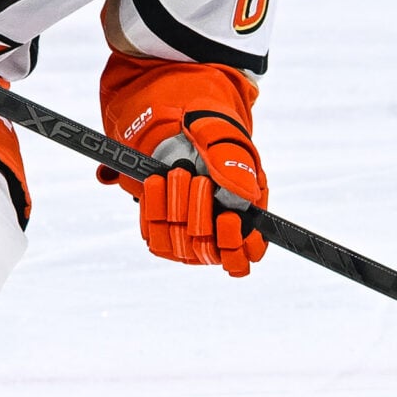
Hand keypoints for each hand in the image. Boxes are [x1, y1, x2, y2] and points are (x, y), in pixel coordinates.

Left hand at [112, 111, 267, 276]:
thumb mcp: (234, 149)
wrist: (183, 138)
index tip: (229, 217)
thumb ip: (239, 171)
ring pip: (177, 242)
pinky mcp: (160, 236)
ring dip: (177, 204)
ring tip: (179, 173)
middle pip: (206, 250)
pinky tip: (158, 181)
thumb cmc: (217, 145)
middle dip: (201, 210)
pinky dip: (154, 204)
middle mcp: (215, 241)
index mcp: (244, 226)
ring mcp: (186, 242)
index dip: (236, 245)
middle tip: (200, 180)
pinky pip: (152, 232)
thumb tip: (243, 197)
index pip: (242, 258)